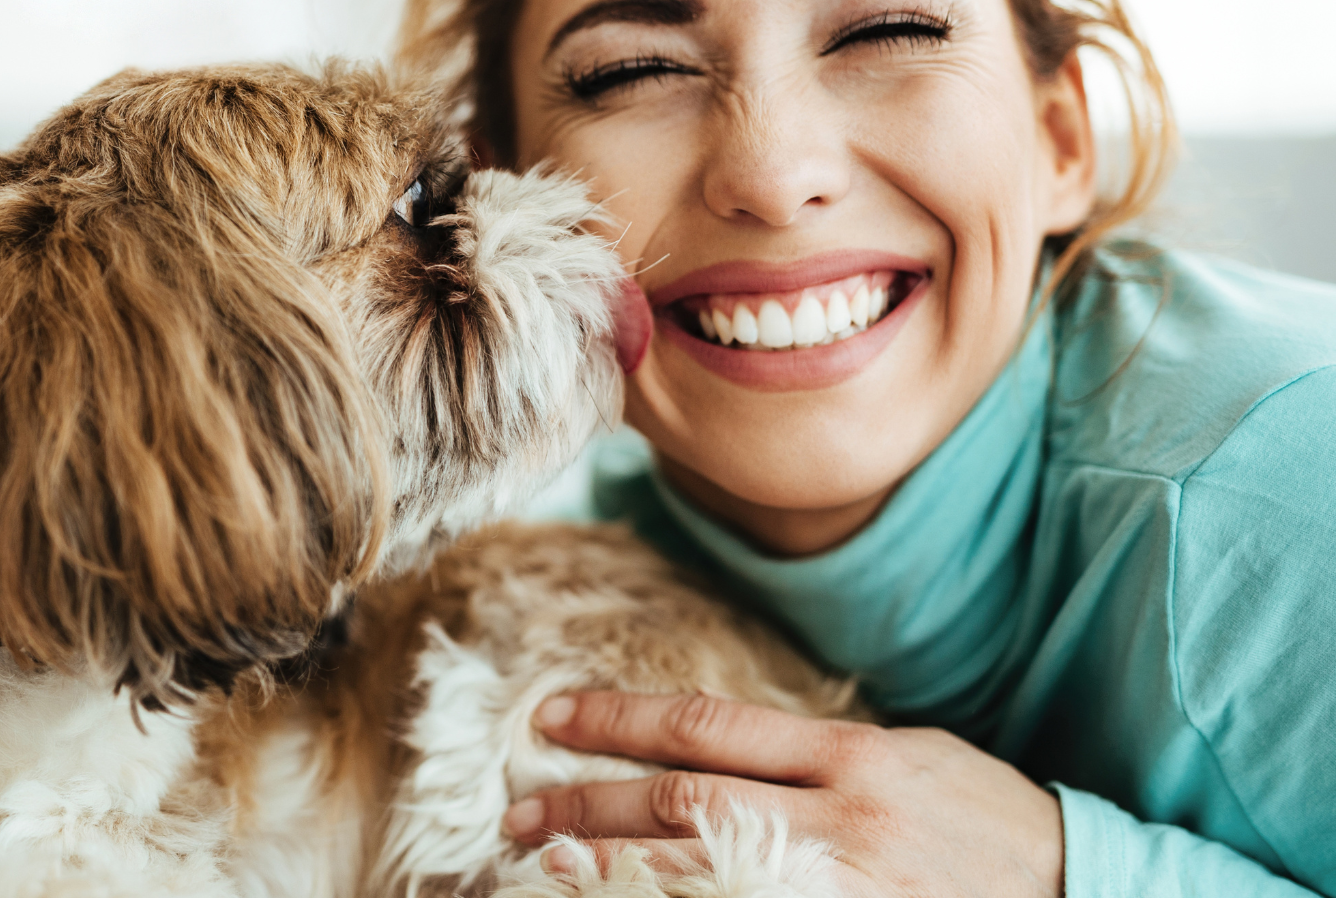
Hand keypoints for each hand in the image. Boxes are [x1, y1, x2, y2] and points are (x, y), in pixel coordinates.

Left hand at [503, 691, 1062, 897]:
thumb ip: (813, 753)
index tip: (550, 718)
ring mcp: (843, 890)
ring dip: (607, 869)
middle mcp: (841, 822)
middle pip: (683, 802)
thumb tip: (708, 746)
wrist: (1080, 893)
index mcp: (854, 758)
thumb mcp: (909, 755)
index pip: (708, 726)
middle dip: (588, 805)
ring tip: (538, 866)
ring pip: (697, 869)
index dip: (619, 719)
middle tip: (517, 812)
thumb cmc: (987, 822)